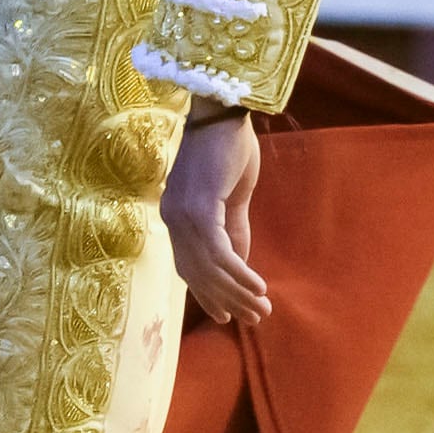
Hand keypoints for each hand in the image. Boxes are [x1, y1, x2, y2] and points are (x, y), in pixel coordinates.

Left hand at [163, 106, 270, 328]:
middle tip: (253, 319)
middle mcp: (173, 218)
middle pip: (196, 272)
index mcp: (176, 215)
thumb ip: (232, 228)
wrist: (223, 113)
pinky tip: (258, 287)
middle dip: (225, 299)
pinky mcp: (198, 208)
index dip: (206, 293)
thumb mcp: (232, 196)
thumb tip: (239, 261)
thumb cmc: (227, 148)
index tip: (225, 315)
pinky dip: (239, 273)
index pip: (188, 265)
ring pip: (208, 268)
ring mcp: (182, 214)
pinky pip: (219, 252)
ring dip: (236, 292)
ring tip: (261, 309)